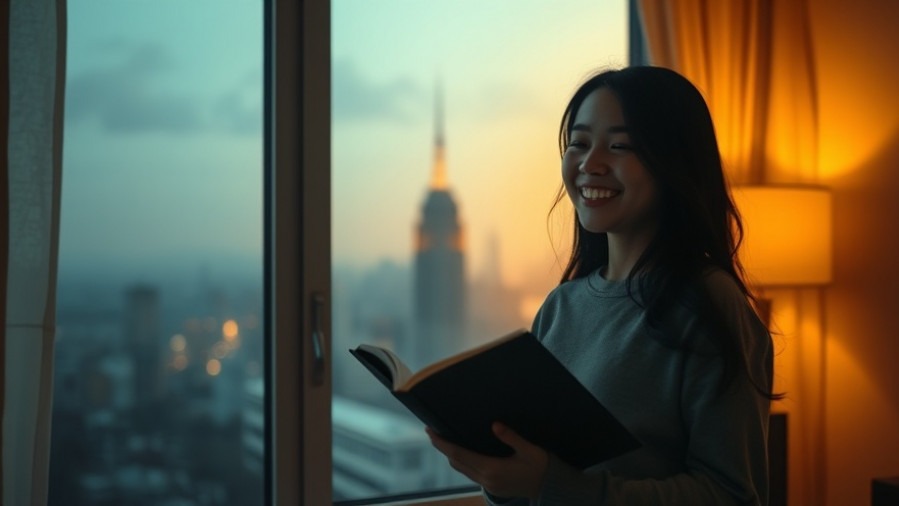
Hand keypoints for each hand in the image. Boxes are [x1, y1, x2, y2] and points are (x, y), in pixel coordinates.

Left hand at [426, 422, 548, 498]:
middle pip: (456, 461)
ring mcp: (488, 485)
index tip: (430, 432)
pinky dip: (461, 461)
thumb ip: (511, 437)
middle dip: (442, 447)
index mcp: (493, 468)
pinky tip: (461, 452)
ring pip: (461, 469)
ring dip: (450, 455)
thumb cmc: (541, 466)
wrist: (550, 488)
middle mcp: (486, 478)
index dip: (443, 443)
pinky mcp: (491, 487)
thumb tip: (495, 424)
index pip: (459, 454)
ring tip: (442, 440)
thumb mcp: (529, 449)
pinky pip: (469, 473)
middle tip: (431, 431)